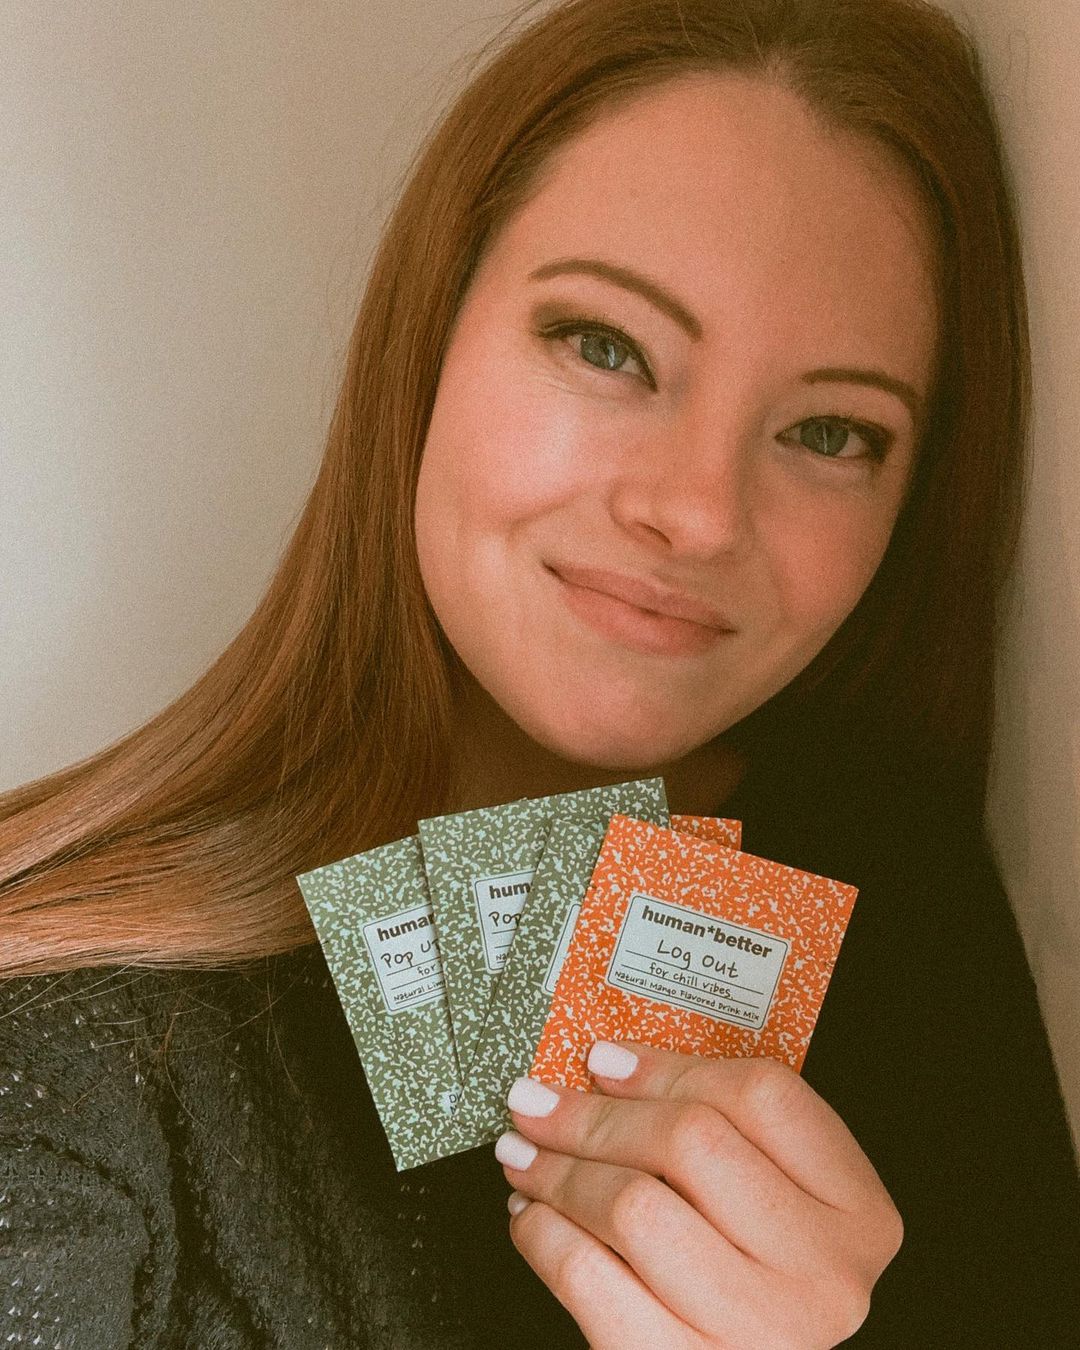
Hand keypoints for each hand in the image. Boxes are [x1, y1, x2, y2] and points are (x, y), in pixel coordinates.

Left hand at [495, 1041, 902, 1348]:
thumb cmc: (758, 1280)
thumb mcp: (776, 1197)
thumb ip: (726, 1129)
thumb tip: (611, 1070)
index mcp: (858, 1211)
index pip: (763, 1096)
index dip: (670, 1067)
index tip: (605, 1059)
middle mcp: (821, 1275)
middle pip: (690, 1141)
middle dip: (594, 1113)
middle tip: (538, 1102)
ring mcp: (757, 1329)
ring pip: (633, 1205)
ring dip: (559, 1169)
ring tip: (525, 1155)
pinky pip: (587, 1276)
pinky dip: (544, 1234)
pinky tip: (533, 1215)